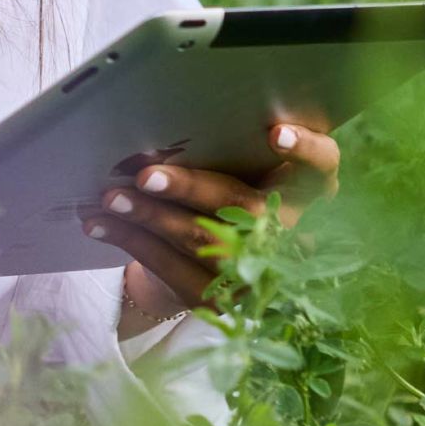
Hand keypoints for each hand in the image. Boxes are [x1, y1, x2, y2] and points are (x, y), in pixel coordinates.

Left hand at [89, 117, 339, 333]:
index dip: (305, 149)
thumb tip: (164, 124)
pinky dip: (130, 241)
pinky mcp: (223, 301)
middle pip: (244, 207)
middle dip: (190, 189)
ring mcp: (260, 273)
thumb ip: (232, 150)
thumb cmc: (238, 192)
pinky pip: (170, 268)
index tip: (273, 133)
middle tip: (146, 175)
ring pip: (202, 241)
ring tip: (110, 197)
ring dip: (149, 217)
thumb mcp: (249, 171)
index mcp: (311, 192)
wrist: (228, 269)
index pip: (324, 165)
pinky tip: (99, 224)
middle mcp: (295, 232)